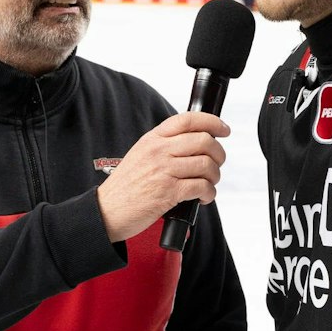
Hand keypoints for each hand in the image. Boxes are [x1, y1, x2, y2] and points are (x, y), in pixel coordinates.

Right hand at [96, 112, 229, 243]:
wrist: (107, 211)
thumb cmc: (126, 187)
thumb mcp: (140, 155)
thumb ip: (164, 146)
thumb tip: (196, 144)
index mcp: (153, 139)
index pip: (188, 120)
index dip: (212, 122)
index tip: (224, 129)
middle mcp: (159, 151)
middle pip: (204, 141)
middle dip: (218, 154)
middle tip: (216, 165)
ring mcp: (163, 171)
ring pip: (207, 164)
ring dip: (215, 176)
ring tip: (208, 184)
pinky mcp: (168, 192)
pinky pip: (201, 186)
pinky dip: (209, 193)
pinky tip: (202, 197)